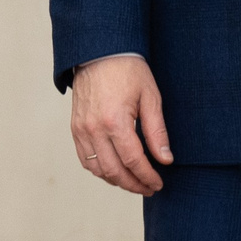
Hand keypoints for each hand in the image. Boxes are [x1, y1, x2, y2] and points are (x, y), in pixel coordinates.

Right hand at [69, 55, 171, 195]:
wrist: (99, 52)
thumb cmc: (128, 70)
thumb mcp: (150, 97)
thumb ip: (157, 131)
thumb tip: (165, 160)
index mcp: (115, 121)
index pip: (133, 161)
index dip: (147, 177)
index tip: (158, 184)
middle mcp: (94, 128)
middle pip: (114, 171)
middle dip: (134, 185)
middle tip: (149, 188)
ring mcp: (81, 129)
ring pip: (97, 169)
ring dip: (116, 181)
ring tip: (133, 182)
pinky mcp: (75, 127)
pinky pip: (85, 158)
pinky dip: (99, 170)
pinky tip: (114, 170)